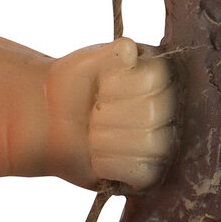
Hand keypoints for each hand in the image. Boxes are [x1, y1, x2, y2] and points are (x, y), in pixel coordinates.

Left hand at [46, 37, 177, 190]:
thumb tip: (129, 49)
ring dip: (108, 138)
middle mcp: (169, 108)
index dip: (121, 84)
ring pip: (150, 143)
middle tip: (93, 111)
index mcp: (159, 75)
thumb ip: (110, 55)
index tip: (101, 85)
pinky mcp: (149, 172)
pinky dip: (111, 163)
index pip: (156, 78)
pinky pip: (143, 172)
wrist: (51, 119)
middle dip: (111, 113)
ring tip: (92, 132)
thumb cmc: (74, 86)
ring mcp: (163, 141)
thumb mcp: (87, 63)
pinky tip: (95, 153)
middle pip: (153, 113)